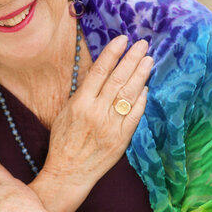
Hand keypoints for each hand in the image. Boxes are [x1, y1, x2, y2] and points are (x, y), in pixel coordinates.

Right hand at [40, 35, 151, 196]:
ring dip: (140, 75)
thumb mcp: (66, 112)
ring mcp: (110, 126)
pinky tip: (145, 88)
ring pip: (128, 95)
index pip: (99, 71)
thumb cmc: (63, 141)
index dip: (112, 53)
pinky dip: (140, 100)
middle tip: (142, 44)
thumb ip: (82, 92)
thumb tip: (99, 71)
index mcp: (80, 103)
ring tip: (148, 60)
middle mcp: (96, 112)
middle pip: (117, 79)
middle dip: (131, 59)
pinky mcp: (121, 139)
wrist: (68, 172)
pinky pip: (134, 115)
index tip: (122, 39)